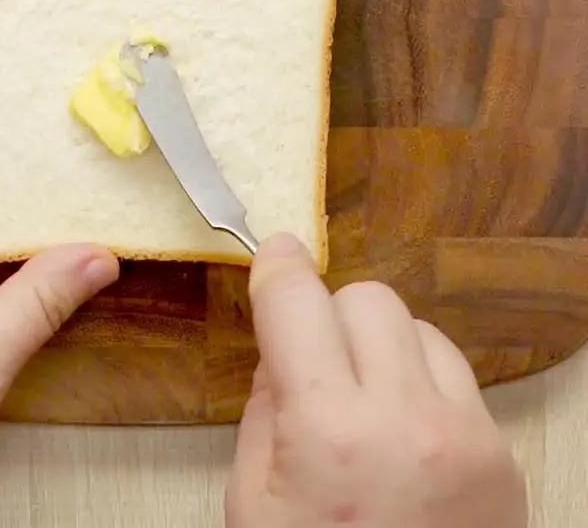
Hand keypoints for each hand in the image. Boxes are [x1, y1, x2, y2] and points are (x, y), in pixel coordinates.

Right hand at [227, 234, 527, 527]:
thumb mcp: (252, 501)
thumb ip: (265, 405)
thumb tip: (285, 344)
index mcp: (327, 431)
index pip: (297, 303)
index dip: (278, 267)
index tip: (275, 252)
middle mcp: (406, 419)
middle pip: (367, 298)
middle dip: (330, 316)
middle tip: (315, 363)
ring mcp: (466, 436)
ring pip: (417, 326)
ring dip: (379, 345)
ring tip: (364, 401)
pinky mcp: (500, 455)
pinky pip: (454, 373)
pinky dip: (420, 381)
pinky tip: (405, 432)